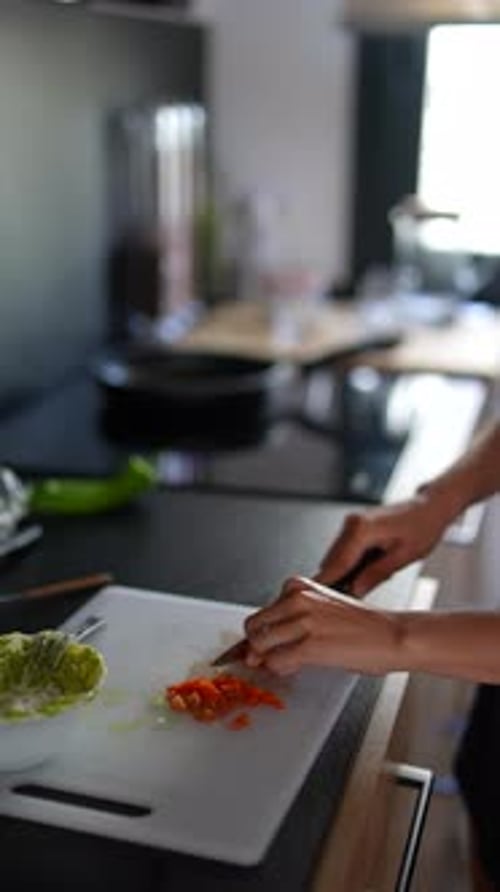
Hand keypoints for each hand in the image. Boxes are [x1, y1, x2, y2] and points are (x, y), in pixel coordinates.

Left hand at [244, 576, 401, 675]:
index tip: (267, 646)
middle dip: (258, 647)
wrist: (394, 634)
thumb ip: (291, 622)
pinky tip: (299, 666)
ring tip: (292, 661)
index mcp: (299, 587)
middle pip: (253, 627)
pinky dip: (281, 669)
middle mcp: (297, 599)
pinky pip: (276, 662)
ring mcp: (302, 621)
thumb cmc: (363, 626)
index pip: (261, 612)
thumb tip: (259, 649)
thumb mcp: (322, 611)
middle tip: (273, 657)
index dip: (261, 634)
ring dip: (270, 660)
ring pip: (260, 646)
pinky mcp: (309, 645)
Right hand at [314, 493, 453, 596]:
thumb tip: (354, 590)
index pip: (338, 563)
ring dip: (344, 574)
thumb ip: (376, 574)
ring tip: (362, 586)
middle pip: (332, 561)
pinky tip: (366, 572)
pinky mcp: (354, 526)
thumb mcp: (403, 557)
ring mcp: (351, 523)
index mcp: (363, 528)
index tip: (321, 601)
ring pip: (336, 557)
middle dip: (336, 582)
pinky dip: (350, 565)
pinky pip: (344, 550)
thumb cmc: (423, 527)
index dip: (328, 584)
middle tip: (345, 602)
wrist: (430, 507)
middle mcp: (352, 522)